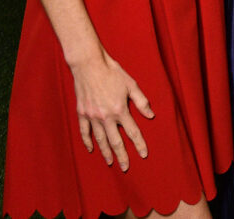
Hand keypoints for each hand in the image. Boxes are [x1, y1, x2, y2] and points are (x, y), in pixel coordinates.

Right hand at [70, 50, 153, 170]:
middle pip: (115, 141)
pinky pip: (84, 131)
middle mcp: (105, 116)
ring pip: (100, 139)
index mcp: (120, 109)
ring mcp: (92, 116)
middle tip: (125, 167)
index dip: (139, 144)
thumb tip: (151, 115)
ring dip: (106, 152)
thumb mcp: (131, 84)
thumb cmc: (112, 73)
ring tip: (110, 162)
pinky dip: (87, 141)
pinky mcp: (82, 113)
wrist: (89, 65)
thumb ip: (141, 101)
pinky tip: (91, 149)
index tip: (144, 154)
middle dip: (122, 155)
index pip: (132, 132)